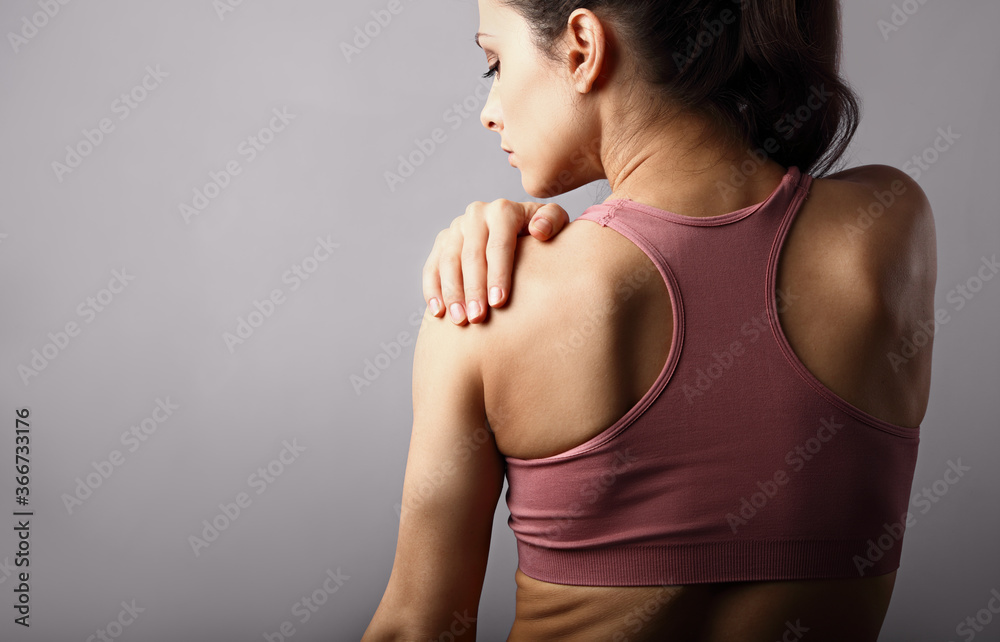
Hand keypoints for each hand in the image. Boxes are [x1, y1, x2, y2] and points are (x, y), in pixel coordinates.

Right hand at [422, 199, 568, 324]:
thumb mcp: (554, 223)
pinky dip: (432, 290)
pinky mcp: (442, 242)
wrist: (521, 231)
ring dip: (452, 293)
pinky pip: (432, 267)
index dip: (498, 274)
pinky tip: (438, 312)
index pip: (498, 245)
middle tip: (478, 318)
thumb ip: (553, 221)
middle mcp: (476, 215)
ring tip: (460, 321)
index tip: (499, 303)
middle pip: (471, 255)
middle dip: (473, 289)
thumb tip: (538, 231)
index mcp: (502, 211)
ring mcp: (456, 228)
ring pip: (448, 261)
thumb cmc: (542, 235)